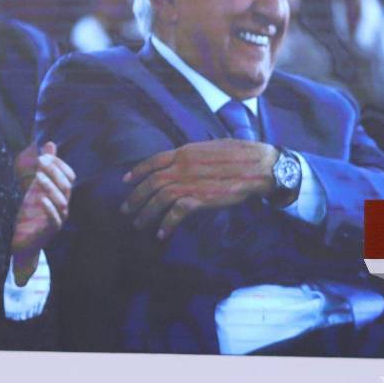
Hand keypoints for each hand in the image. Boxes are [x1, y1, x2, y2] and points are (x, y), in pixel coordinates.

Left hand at [10, 142, 74, 284]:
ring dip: (50, 187)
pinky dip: (49, 209)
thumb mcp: (35, 187)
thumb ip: (44, 168)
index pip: (69, 176)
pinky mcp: (50, 231)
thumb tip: (49, 144)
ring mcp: (59, 219)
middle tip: (40, 161)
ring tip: (38, 176)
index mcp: (61, 194)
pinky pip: (54, 219)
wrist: (22, 242)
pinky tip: (41, 199)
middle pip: (66, 186)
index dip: (59, 164)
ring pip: (61, 201)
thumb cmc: (30, 214)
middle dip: (54, 171)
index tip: (44, 155)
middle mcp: (64, 206)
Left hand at [121, 140, 277, 239]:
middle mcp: (183, 166)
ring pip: (159, 198)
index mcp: (185, 152)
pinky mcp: (200, 198)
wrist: (258, 166)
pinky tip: (162, 233)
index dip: (138, 171)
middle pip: (151, 182)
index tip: (125, 181)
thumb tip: (184, 161)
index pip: (154, 161)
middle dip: (135, 197)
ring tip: (139, 224)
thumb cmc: (240, 156)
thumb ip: (194, 156)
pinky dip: (166, 224)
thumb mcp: (211, 149)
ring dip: (146, 213)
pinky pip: (176, 213)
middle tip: (126, 210)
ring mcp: (190, 182)